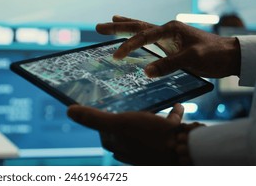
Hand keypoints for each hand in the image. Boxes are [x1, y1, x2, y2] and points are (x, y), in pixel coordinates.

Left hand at [67, 104, 184, 164]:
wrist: (185, 150)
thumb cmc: (149, 137)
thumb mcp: (118, 123)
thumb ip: (94, 118)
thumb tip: (69, 111)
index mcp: (120, 147)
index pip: (105, 137)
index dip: (101, 126)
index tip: (100, 113)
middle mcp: (135, 150)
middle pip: (125, 135)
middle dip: (124, 123)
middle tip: (125, 109)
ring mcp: (153, 148)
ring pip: (148, 131)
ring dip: (148, 118)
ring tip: (151, 107)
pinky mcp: (170, 143)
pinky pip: (169, 127)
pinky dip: (171, 116)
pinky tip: (176, 106)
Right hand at [96, 15, 240, 77]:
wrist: (230, 57)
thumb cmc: (214, 55)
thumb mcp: (192, 59)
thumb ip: (169, 64)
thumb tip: (145, 72)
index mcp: (171, 29)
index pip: (143, 36)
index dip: (128, 46)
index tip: (116, 57)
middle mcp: (167, 30)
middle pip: (137, 26)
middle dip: (118, 27)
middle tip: (99, 26)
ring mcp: (169, 37)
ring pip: (142, 30)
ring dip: (126, 27)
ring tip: (112, 21)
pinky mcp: (171, 45)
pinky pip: (150, 40)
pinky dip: (138, 38)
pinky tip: (134, 39)